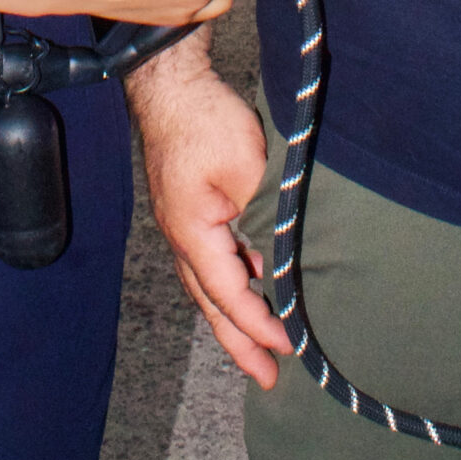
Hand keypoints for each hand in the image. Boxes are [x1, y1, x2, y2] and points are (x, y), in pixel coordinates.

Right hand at [133, 54, 292, 385]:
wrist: (172, 82)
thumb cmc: (203, 120)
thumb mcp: (245, 169)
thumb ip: (264, 217)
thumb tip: (282, 257)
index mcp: (191, 234)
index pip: (228, 295)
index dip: (258, 325)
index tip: (288, 346)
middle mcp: (182, 236)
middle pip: (210, 303)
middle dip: (239, 342)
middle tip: (266, 377)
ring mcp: (183, 223)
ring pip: (209, 285)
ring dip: (235, 316)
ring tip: (262, 344)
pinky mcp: (190, 207)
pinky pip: (212, 260)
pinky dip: (233, 283)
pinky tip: (255, 284)